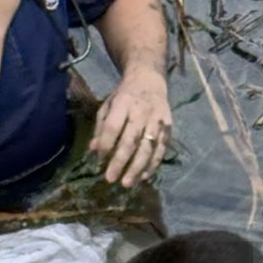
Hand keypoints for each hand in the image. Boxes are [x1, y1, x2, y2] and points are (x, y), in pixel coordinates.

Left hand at [91, 65, 170, 185]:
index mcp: (123, 104)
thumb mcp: (108, 105)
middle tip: (110, 179)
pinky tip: (144, 176)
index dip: (106, 144)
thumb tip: (94, 149)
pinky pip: (162, 149)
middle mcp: (141, 112)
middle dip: (120, 161)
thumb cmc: (124, 95)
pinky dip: (153, 164)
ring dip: (137, 167)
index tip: (99, 159)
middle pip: (131, 140)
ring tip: (127, 183)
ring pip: (148, 147)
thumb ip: (101, 126)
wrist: (149, 79)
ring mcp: (157, 120)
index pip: (113, 126)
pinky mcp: (168, 127)